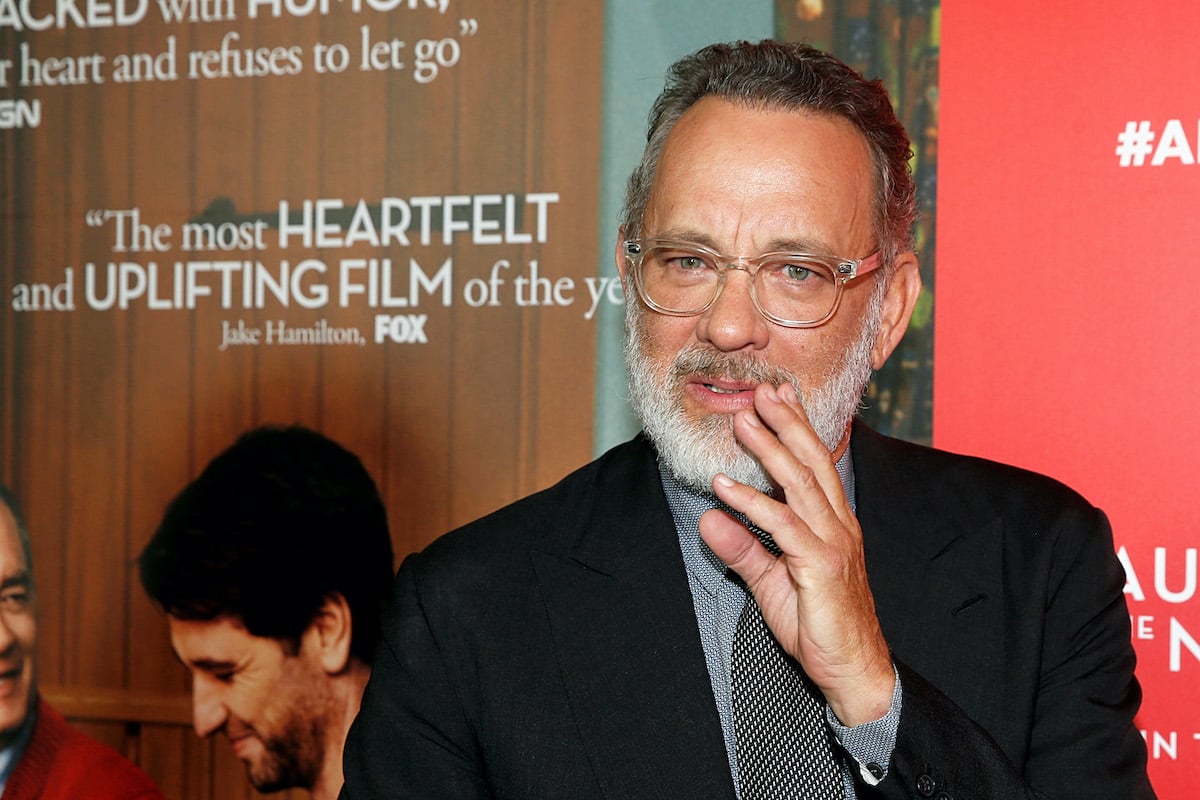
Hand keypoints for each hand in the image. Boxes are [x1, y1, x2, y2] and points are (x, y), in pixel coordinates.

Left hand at [699, 382, 894, 725]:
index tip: (779, 395)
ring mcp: (832, 543)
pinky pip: (783, 527)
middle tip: (762, 390)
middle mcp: (837, 525)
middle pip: (811, 461)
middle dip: (786, 422)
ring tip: (742, 422)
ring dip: (768, 449)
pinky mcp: (821, 567)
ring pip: (799, 484)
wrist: (853, 669)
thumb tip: (708, 518)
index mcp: (832, 523)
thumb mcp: (773, 581)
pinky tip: (725, 488)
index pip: (815, 464)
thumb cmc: (819, 625)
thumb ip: (743, 549)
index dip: (797, 427)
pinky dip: (752, 503)